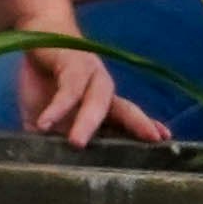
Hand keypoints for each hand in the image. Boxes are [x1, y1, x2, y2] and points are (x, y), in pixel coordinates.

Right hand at [19, 40, 168, 147]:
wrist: (37, 34)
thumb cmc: (46, 83)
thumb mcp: (50, 120)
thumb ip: (52, 141)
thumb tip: (48, 169)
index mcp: (103, 105)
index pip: (128, 121)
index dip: (145, 130)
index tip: (165, 142)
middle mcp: (102, 89)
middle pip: (126, 108)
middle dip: (138, 124)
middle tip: (151, 139)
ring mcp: (89, 73)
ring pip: (97, 99)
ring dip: (87, 120)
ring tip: (76, 143)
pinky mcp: (70, 63)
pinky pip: (66, 88)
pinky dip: (56, 106)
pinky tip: (44, 123)